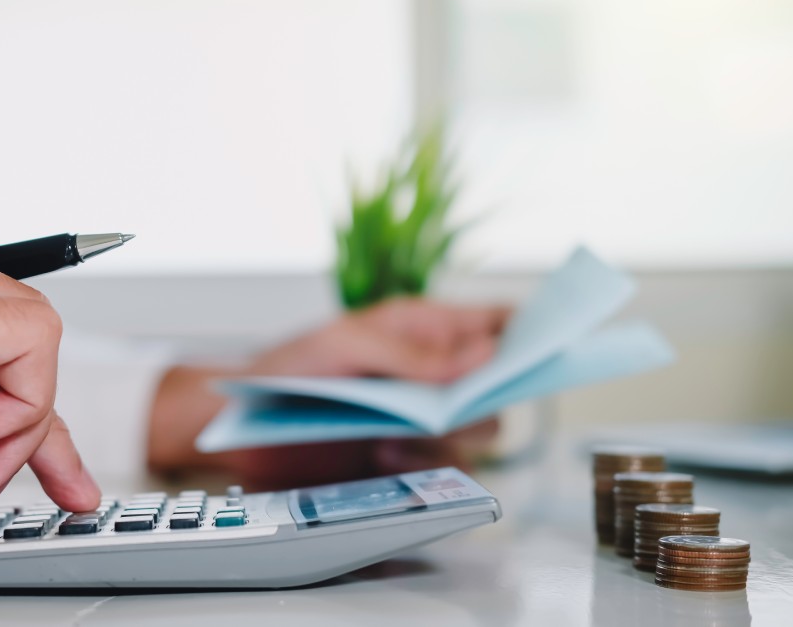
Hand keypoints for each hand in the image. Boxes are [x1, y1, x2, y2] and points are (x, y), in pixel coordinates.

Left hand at [147, 298, 507, 488]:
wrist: (245, 428)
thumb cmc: (289, 368)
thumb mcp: (347, 345)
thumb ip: (414, 352)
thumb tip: (483, 353)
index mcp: (423, 328)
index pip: (495, 322)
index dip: (528, 331)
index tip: (547, 346)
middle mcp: (431, 374)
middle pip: (498, 387)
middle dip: (484, 401)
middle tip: (448, 412)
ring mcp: (421, 418)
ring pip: (477, 432)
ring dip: (447, 439)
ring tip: (393, 440)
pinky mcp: (406, 459)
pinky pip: (446, 469)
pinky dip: (424, 467)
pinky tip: (383, 458)